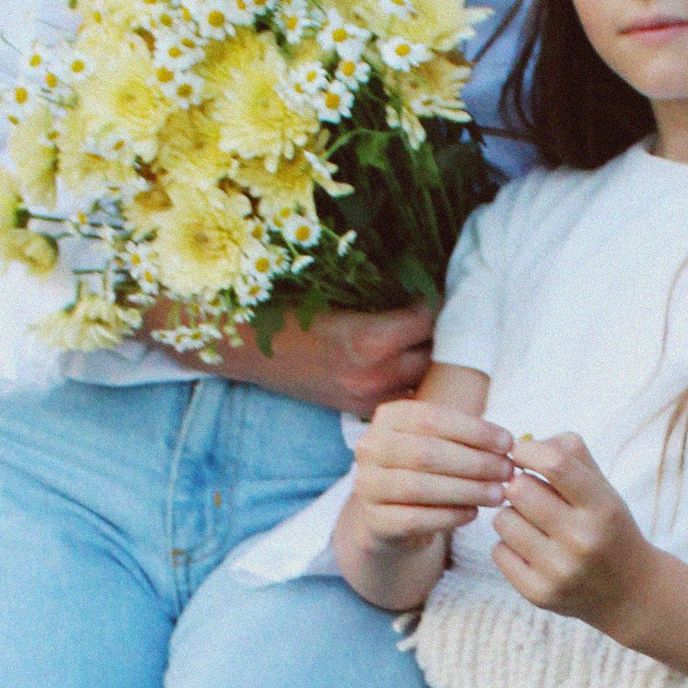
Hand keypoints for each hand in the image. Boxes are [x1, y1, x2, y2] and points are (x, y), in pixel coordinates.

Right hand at [144, 300, 435, 414]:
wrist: (246, 349)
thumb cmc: (285, 309)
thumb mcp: (335, 292)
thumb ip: (378, 292)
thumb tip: (419, 276)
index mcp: (371, 339)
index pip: (431, 318)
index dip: (436, 299)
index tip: (436, 286)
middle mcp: (376, 374)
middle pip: (435, 352)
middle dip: (439, 330)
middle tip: (441, 310)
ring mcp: (368, 398)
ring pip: (423, 379)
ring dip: (429, 359)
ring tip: (429, 338)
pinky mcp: (358, 411)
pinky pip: (403, 398)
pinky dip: (410, 381)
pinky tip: (409, 364)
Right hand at [351, 397, 512, 553]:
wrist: (392, 516)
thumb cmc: (426, 471)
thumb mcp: (440, 443)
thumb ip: (466, 438)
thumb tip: (507, 445)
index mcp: (387, 418)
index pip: (432, 418)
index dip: (473, 430)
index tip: (508, 443)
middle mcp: (370, 448)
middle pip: (426, 453)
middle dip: (474, 462)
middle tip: (507, 471)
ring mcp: (367, 485)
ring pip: (419, 487)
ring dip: (466, 490)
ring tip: (498, 494)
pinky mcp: (374, 521)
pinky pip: (414, 519)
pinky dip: (448, 516)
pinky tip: (473, 513)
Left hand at [490, 433, 657, 631]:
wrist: (630, 592)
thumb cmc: (608, 528)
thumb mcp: (603, 487)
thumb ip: (569, 453)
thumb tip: (523, 443)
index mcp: (602, 508)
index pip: (554, 463)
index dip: (528, 450)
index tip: (523, 453)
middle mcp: (582, 540)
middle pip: (519, 490)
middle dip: (519, 485)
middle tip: (531, 495)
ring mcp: (559, 571)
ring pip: (503, 520)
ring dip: (512, 516)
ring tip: (533, 524)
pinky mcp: (539, 594)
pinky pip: (498, 551)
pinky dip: (508, 546)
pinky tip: (531, 550)